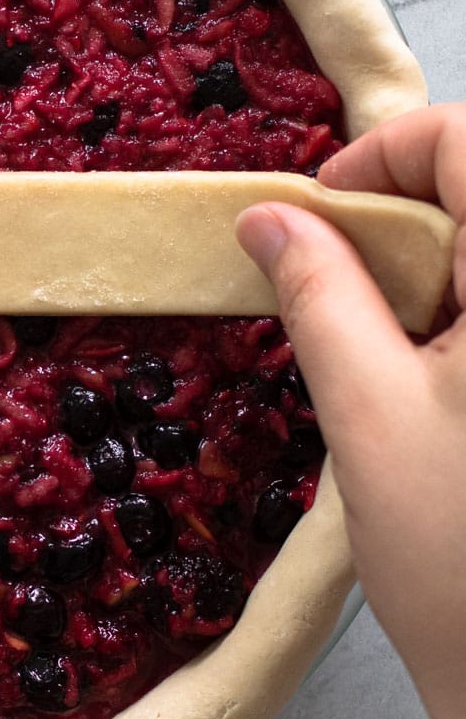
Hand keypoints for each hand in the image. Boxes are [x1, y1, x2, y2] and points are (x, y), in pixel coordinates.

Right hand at [236, 105, 465, 718]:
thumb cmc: (457, 565)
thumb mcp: (367, 413)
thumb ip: (320, 295)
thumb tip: (271, 217)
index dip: (384, 153)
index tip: (316, 211)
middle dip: (405, 215)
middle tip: (340, 284)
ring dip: (435, 267)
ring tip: (387, 347)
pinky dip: (459, 312)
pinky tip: (429, 375)